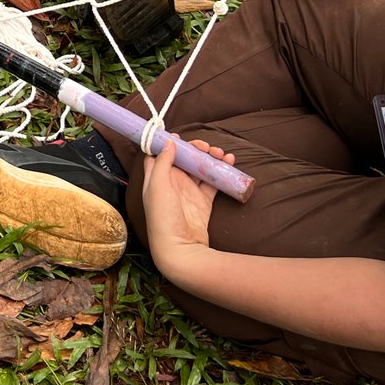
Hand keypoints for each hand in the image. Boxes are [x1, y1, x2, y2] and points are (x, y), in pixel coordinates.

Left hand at [141, 136, 233, 256]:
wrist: (181, 248)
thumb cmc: (163, 217)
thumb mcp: (158, 186)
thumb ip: (163, 163)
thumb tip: (168, 142)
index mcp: (156, 178)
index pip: (158, 155)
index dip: (166, 143)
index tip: (179, 136)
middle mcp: (171, 183)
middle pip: (183, 159)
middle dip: (195, 149)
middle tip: (206, 147)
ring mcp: (188, 192)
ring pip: (199, 168)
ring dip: (209, 158)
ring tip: (220, 154)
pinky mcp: (203, 201)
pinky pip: (213, 181)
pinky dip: (220, 171)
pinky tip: (229, 162)